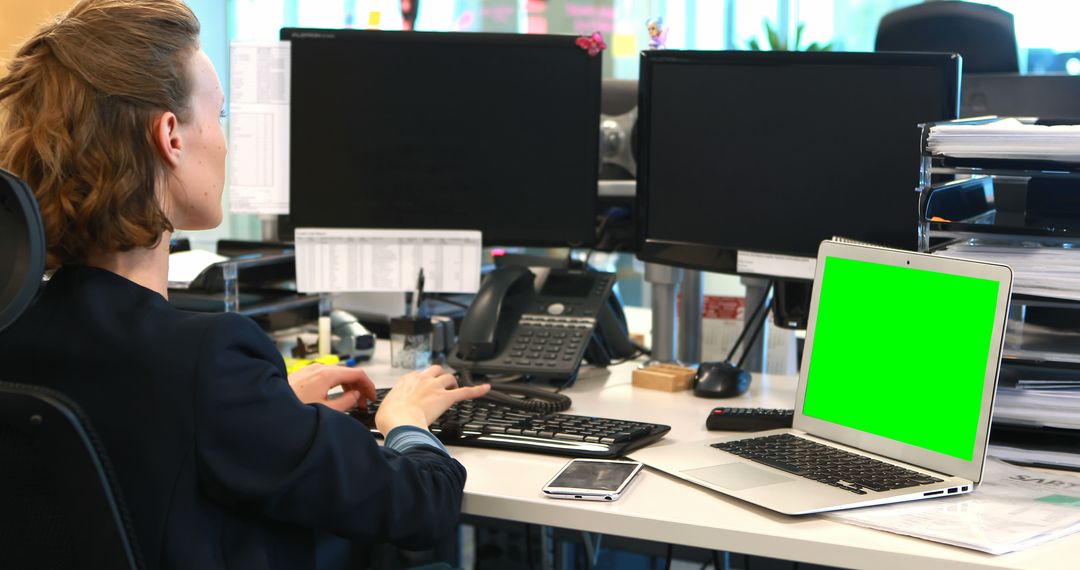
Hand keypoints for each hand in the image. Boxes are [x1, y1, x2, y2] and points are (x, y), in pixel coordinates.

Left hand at [288, 363, 376, 412]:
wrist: (268, 410)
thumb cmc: (294, 411)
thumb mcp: (327, 410)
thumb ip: (346, 402)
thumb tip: (356, 396)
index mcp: (327, 374)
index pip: (358, 374)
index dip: (369, 385)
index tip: (372, 396)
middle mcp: (319, 368)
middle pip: (347, 372)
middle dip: (358, 387)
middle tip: (362, 402)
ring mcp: (309, 370)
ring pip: (336, 373)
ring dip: (346, 386)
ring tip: (349, 401)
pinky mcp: (302, 375)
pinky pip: (325, 376)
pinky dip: (334, 384)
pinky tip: (333, 396)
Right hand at [375, 365, 490, 435]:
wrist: (399, 421)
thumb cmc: (390, 417)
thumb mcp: (385, 409)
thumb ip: (391, 406)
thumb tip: (389, 414)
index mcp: (407, 381)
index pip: (418, 375)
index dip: (423, 382)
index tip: (423, 388)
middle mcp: (422, 380)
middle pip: (435, 370)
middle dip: (440, 375)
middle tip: (442, 384)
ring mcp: (435, 387)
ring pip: (449, 377)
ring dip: (453, 382)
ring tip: (455, 388)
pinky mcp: (446, 397)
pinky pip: (465, 391)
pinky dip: (477, 390)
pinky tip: (485, 388)